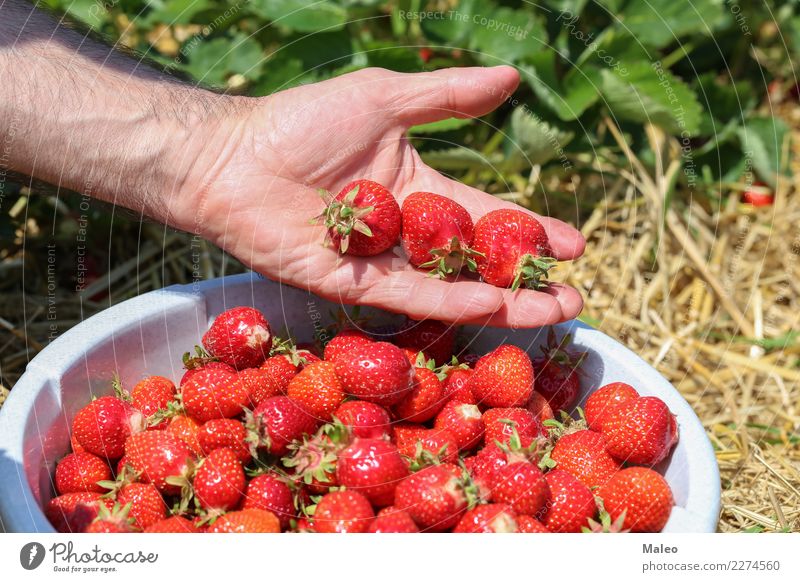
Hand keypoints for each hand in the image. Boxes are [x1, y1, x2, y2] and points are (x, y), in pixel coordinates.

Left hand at [174, 66, 584, 327]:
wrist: (233, 157)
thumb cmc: (303, 122)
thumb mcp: (385, 99)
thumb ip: (447, 97)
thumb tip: (512, 78)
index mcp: (419, 188)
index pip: (485, 215)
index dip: (528, 229)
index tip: (574, 243)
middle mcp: (407, 233)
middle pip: (478, 261)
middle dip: (527, 278)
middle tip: (575, 294)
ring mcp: (382, 263)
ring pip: (452, 287)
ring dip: (503, 301)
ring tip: (555, 310)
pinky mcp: (353, 286)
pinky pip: (409, 296)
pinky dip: (451, 300)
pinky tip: (492, 303)